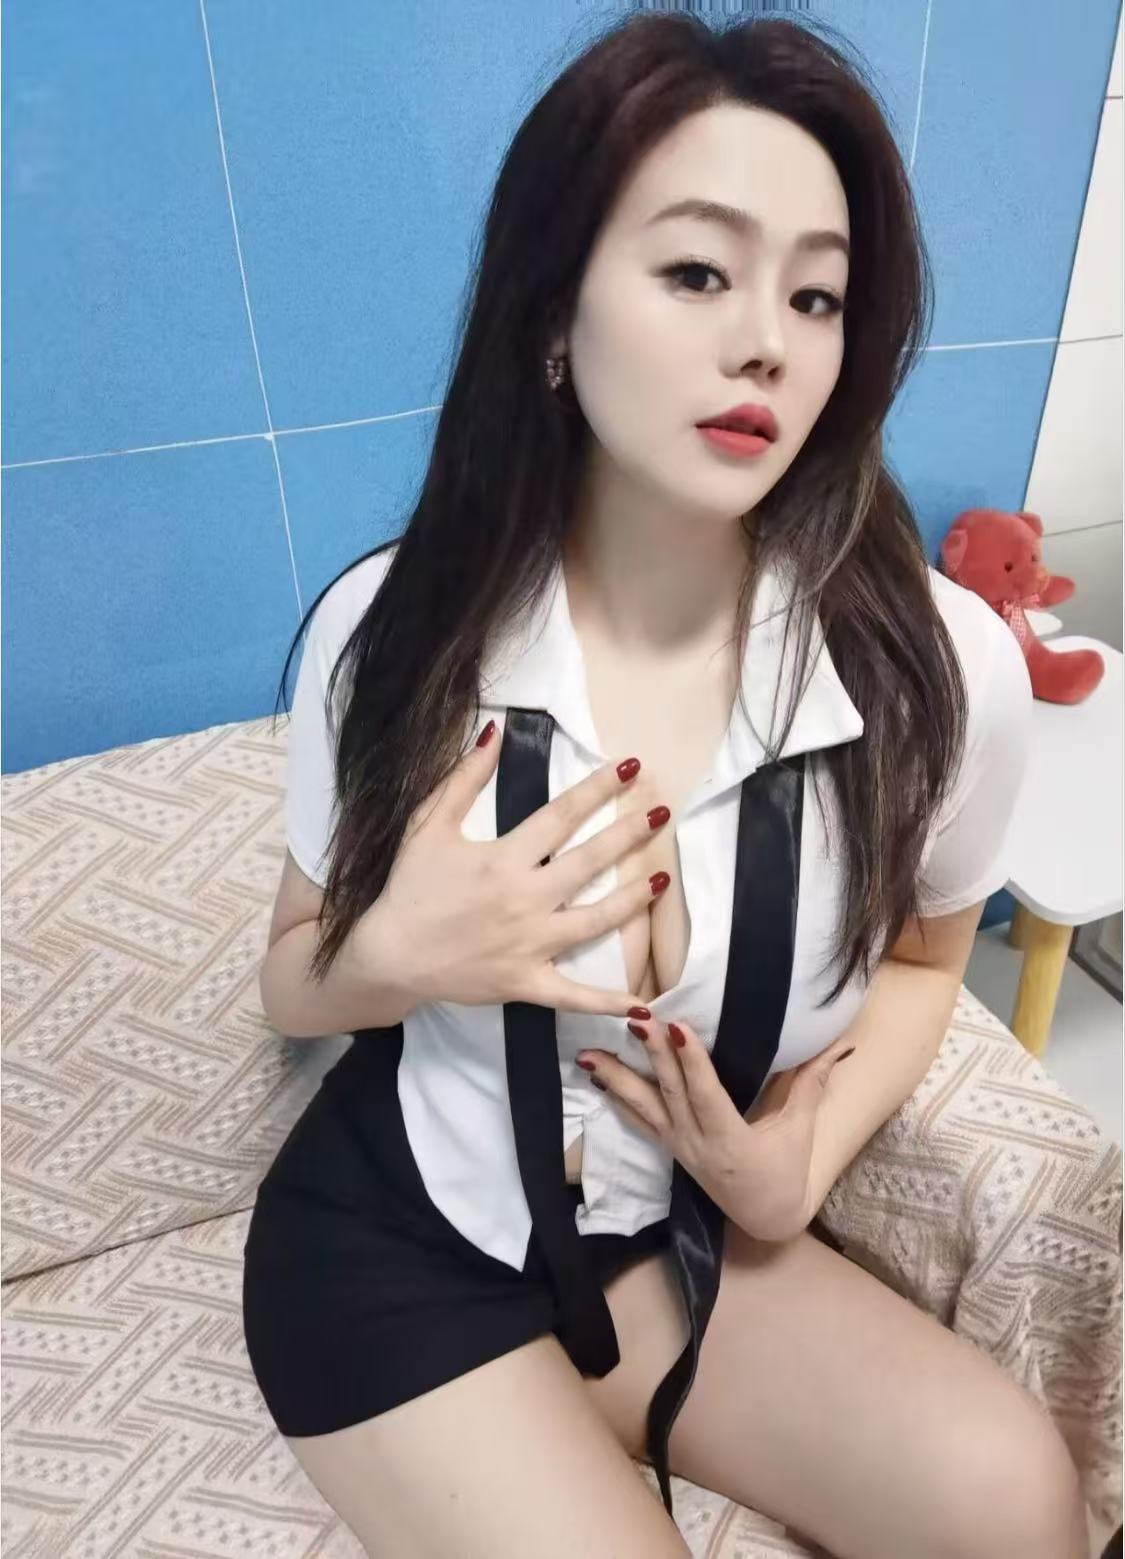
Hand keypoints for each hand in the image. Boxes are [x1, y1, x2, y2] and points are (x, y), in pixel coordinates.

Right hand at [363, 719, 672, 1016]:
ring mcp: (530, 945)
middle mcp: (525, 899)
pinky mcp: (527, 982)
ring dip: (633, 900)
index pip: (562, 816)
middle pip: (589, 862)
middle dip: (630, 834)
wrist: (389, 955)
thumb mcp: (428, 826)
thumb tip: (494, 733)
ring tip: (663, 878)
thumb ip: (463, 779)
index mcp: (504, 860)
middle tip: (662, 812)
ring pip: (595, 921)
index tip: (630, 767)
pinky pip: (573, 995)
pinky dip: (607, 1003)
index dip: (599, 788)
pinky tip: (641, 1005)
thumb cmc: (409, 888)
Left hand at [576, 1019, 856, 1242]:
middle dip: (651, 1053)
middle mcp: (696, 1144)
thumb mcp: (801, 1130)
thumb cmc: (786, 1172)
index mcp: (731, 1142)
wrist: (765, 1217)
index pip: (707, 1095)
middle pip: (669, 1093)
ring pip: (643, 1108)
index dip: (691, 1062)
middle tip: (634, 1018)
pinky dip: (617, 1096)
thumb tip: (842, 1045)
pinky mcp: (669, 1146)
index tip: (675, 1028)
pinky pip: (638, 1119)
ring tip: (589, 1052)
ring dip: (617, 1077)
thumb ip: (814, 1084)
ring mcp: (678, 1146)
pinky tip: (597, 1075)